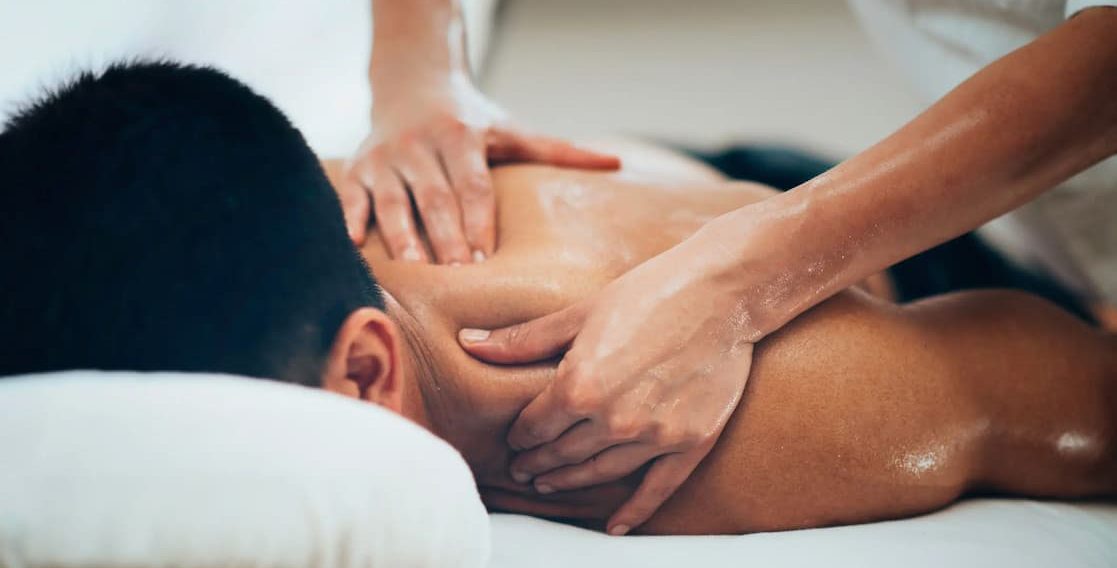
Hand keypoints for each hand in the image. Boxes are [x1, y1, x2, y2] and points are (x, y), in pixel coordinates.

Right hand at [339, 75, 619, 261]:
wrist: (411, 83)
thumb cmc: (470, 120)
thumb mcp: (511, 130)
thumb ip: (558, 150)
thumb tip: (615, 163)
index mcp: (461, 137)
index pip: (472, 185)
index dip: (478, 220)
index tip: (484, 257)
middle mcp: (420, 146)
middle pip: (435, 198)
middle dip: (444, 237)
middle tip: (454, 276)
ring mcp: (385, 158)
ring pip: (393, 201)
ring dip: (402, 237)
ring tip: (414, 272)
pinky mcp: (359, 168)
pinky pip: (351, 196)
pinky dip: (351, 220)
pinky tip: (356, 247)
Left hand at [458, 225, 755, 534]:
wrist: (721, 293)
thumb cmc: (649, 292)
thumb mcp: (580, 312)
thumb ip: (524, 340)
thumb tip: (470, 341)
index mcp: (580, 385)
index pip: (536, 425)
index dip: (521, 435)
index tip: (515, 440)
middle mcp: (613, 418)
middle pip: (563, 453)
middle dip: (538, 463)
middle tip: (522, 471)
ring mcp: (654, 435)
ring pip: (600, 472)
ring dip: (570, 482)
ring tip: (549, 484)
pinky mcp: (690, 442)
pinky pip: (656, 488)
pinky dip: (634, 511)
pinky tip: (615, 525)